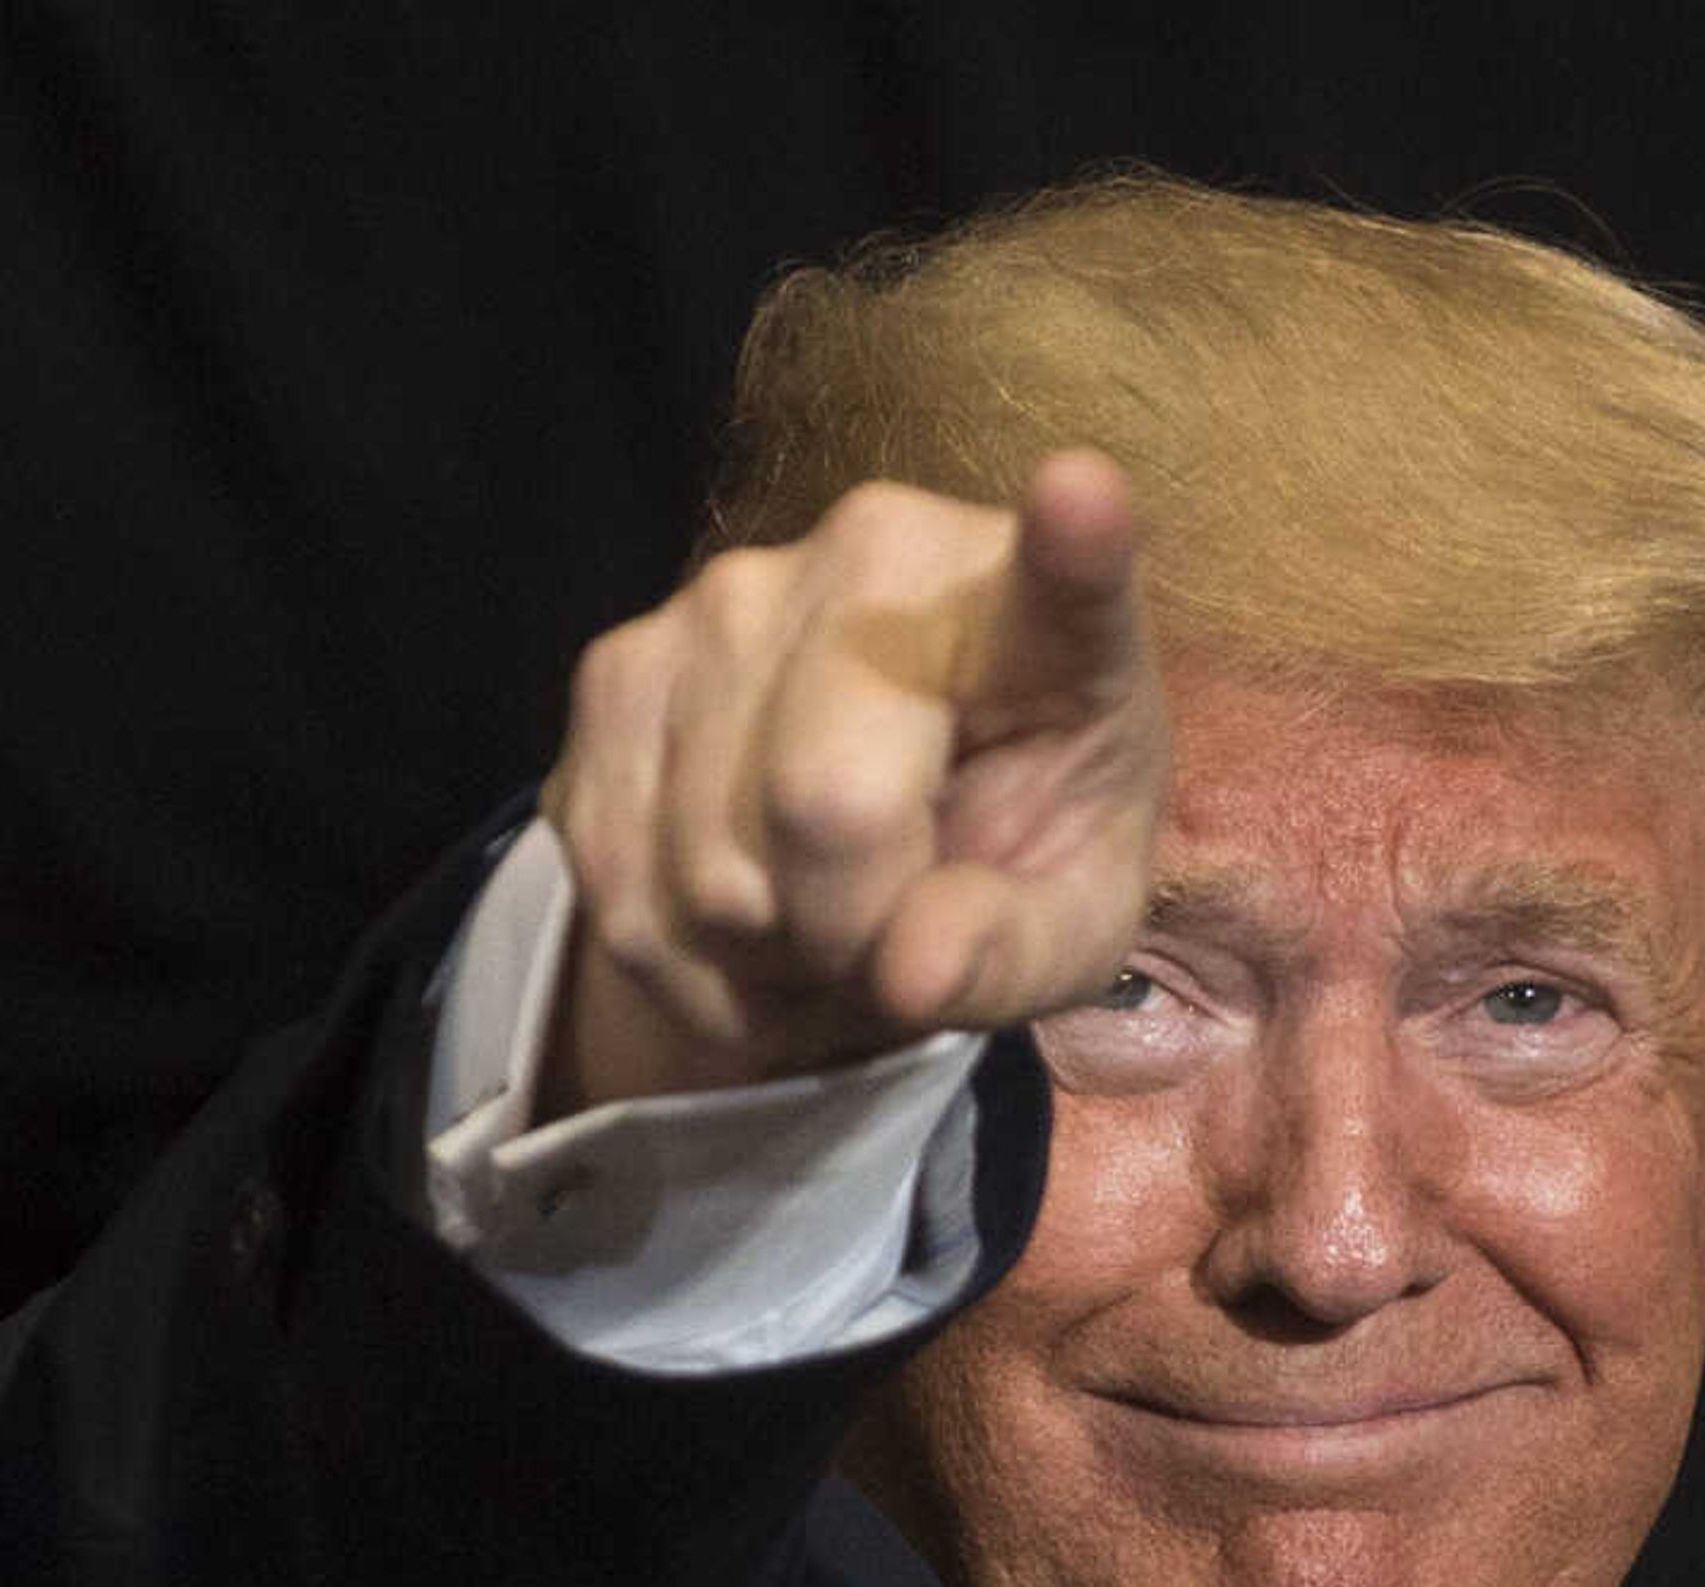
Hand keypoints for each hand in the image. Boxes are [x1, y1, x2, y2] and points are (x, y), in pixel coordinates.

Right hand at [536, 451, 1167, 1106]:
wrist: (878, 858)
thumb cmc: (1009, 869)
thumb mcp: (1060, 937)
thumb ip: (1009, 952)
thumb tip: (909, 973)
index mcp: (1038, 623)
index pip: (1064, 577)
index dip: (1071, 544)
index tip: (1084, 496)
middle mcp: (875, 561)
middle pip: (825, 804)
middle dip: (849, 930)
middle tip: (893, 933)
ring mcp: (727, 596)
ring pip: (707, 865)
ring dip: (762, 951)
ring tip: (824, 916)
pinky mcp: (620, 661)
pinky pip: (620, 877)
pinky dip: (680, 954)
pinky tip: (746, 924)